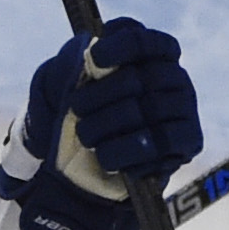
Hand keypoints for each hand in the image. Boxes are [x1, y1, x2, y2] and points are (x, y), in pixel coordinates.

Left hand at [0, 17, 198, 229]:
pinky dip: (134, 150)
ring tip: (88, 139)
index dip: (127, 44)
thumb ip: (62, 69)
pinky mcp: (181, 148)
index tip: (96, 58)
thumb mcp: (47, 96)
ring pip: (160, 107)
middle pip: (151, 74)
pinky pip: (170, 142)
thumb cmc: (54, 133)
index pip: (146, 38)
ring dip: (115, 124)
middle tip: (79, 114)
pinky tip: (108, 159)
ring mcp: (177, 113)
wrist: (62, 191)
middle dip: (109, 94)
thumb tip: (82, 52)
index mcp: (134, 60)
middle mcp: (163, 82)